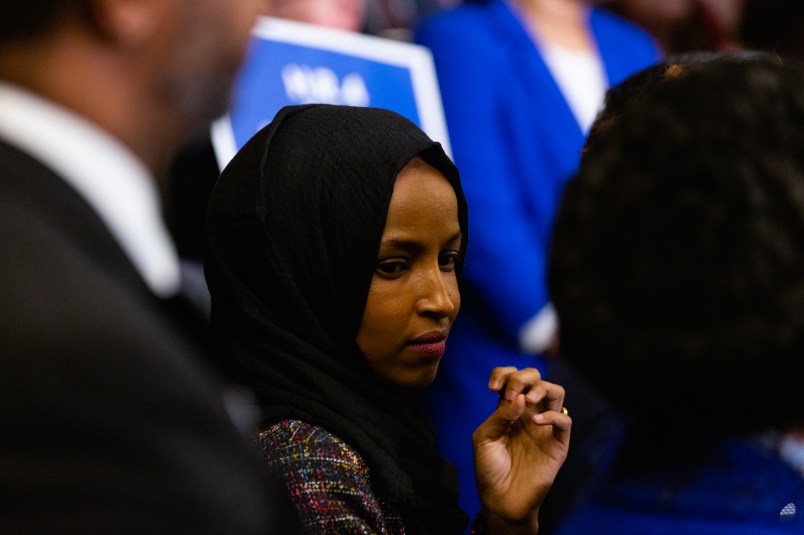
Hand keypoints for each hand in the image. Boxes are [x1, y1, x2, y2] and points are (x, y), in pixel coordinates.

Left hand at [472, 367, 570, 533]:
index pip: (512, 377)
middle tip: (510, 393)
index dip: (504, 373)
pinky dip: (552, 415)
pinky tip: (536, 422)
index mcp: (509, 409)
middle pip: (535, 378)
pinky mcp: (557, 444)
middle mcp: (528, 413)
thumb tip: (520, 398)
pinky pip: (564, 420)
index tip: (492, 387)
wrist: (501, 499)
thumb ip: (499, 415)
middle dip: (523, 377)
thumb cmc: (489, 469)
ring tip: (528, 400)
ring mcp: (544, 427)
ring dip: (542, 388)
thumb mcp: (484, 438)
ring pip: (556, 392)